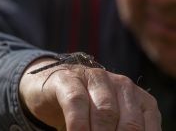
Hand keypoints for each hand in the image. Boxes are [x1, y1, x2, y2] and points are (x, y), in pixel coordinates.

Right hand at [19, 58, 161, 130]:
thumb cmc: (88, 108)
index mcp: (136, 97)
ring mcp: (94, 78)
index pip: (145, 128)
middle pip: (128, 123)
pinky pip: (76, 102)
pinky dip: (77, 125)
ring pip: (105, 111)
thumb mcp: (111, 123)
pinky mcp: (68, 79)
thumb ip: (121, 129)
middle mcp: (119, 84)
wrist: (59, 85)